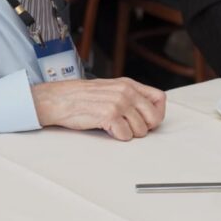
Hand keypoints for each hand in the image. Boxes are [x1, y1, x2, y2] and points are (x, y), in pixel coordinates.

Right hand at [31, 77, 165, 140]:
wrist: (60, 99)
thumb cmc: (82, 97)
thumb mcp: (111, 89)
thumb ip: (130, 96)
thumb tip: (147, 112)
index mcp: (128, 84)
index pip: (160, 98)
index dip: (157, 113)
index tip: (148, 120)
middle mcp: (126, 92)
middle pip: (154, 117)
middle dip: (145, 128)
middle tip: (131, 128)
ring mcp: (119, 102)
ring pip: (141, 130)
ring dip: (129, 133)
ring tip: (115, 126)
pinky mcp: (109, 115)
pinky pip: (126, 135)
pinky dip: (118, 137)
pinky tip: (108, 129)